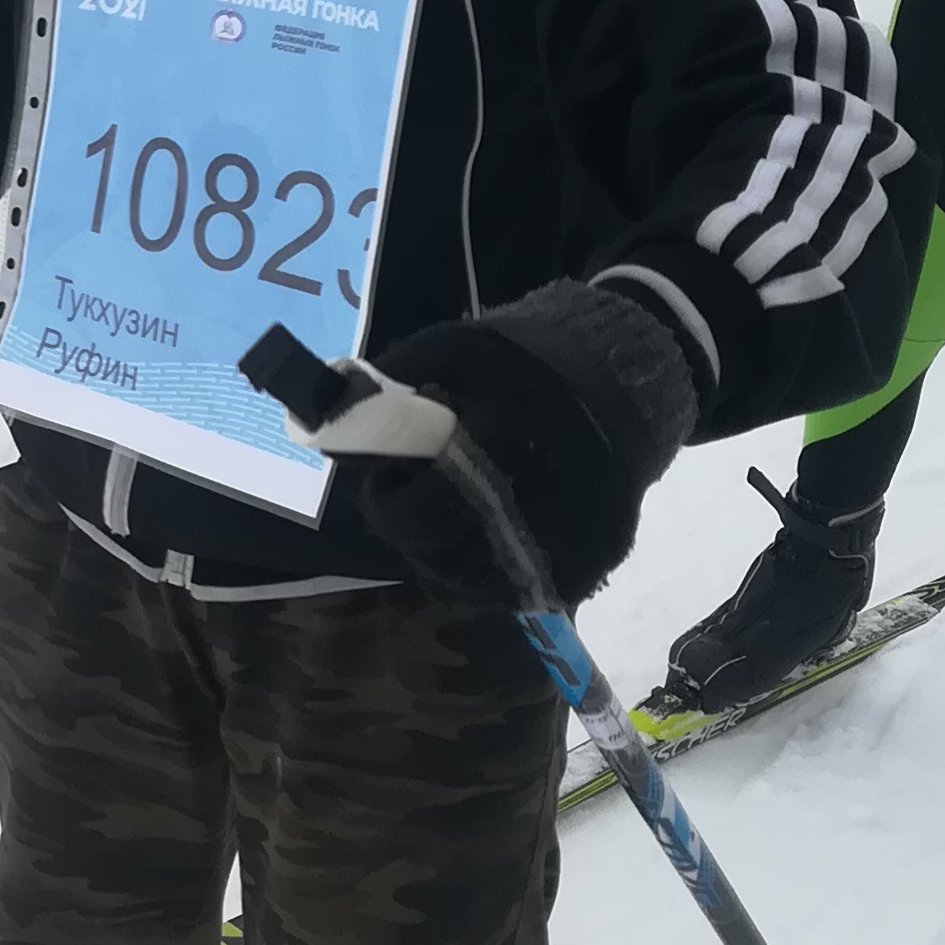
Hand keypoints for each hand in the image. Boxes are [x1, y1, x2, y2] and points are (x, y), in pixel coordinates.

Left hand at [351, 278, 700, 607]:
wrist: (624, 377)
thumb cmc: (522, 362)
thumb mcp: (448, 351)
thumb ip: (384, 392)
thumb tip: (320, 424)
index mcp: (506, 441)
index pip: (425, 511)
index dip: (392, 501)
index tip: (392, 477)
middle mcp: (545, 502)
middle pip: (447, 559)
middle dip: (416, 531)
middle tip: (416, 497)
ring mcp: (574, 542)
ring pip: (477, 588)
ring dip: (446, 557)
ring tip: (450, 511)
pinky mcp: (593, 565)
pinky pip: (517, 593)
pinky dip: (488, 572)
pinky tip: (485, 532)